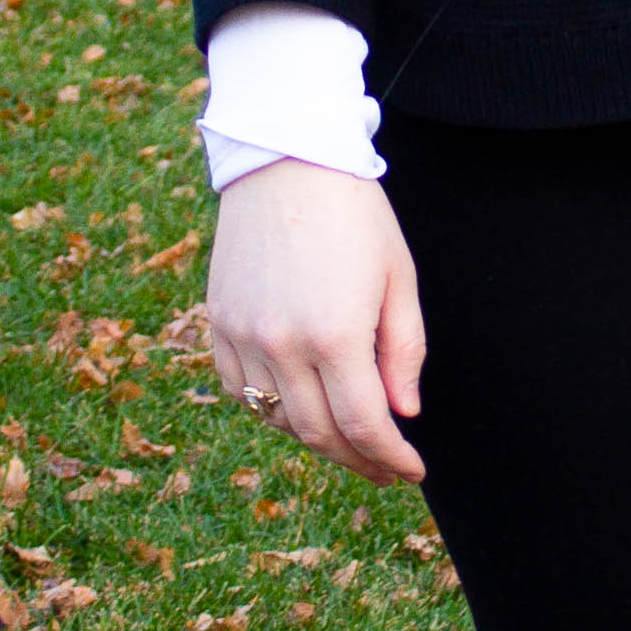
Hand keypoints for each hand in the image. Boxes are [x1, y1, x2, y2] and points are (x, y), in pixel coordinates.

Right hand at [206, 165, 426, 485]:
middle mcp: (282, 344)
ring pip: (277, 418)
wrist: (286, 159)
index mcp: (335, 335)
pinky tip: (299, 402)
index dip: (391, 458)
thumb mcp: (399, 279)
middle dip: (357, 459)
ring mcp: (244, 336)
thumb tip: (403, 413)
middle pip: (319, 434)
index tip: (411, 470)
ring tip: (348, 435)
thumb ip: (404, 352)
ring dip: (316, 437)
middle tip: (384, 466)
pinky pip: (240, 388)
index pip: (364, 426)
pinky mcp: (220, 322)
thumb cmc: (356, 214)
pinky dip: (270, 407)